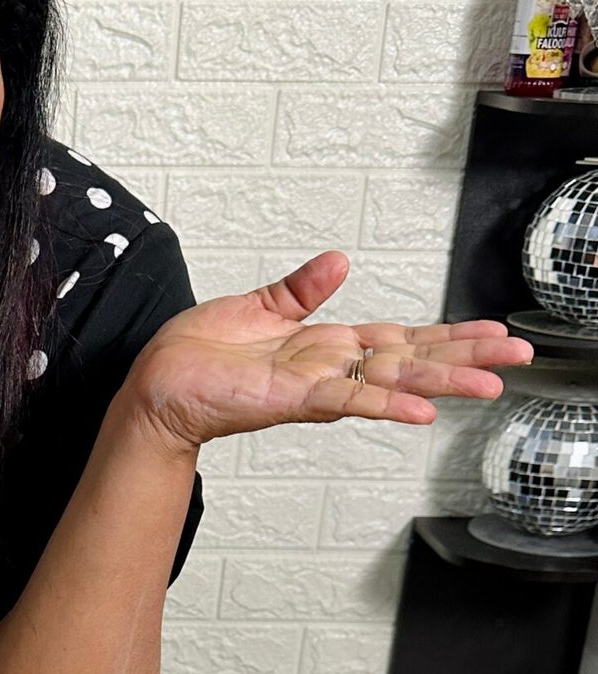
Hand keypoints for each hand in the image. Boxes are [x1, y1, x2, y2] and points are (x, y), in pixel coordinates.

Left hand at [122, 251, 533, 454]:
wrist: (153, 388)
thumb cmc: (194, 357)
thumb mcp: (256, 307)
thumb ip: (301, 288)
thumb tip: (340, 261)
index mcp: (323, 346)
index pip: (399, 338)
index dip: (447, 335)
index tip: (492, 333)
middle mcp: (327, 369)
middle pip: (410, 360)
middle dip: (465, 358)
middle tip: (519, 361)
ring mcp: (312, 387)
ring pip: (391, 382)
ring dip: (442, 383)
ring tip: (491, 386)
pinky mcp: (288, 399)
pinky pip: (345, 400)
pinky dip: (384, 404)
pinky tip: (422, 411)